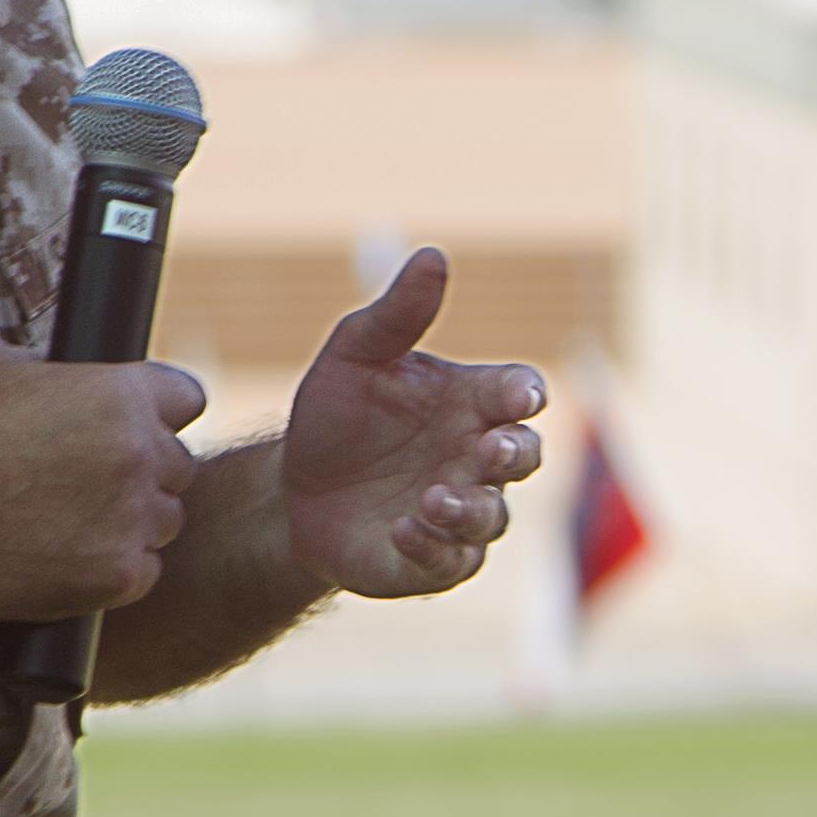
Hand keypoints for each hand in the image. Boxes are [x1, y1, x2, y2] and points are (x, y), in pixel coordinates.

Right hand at [0, 348, 210, 620]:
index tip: (139, 429)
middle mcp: (141, 454)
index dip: (161, 414)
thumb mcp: (0, 367)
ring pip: (164, 521)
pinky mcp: (118, 576)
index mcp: (123, 394)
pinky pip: (142, 572)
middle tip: (92, 486)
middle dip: (143, 474)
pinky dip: (114, 570)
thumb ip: (55, 372)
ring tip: (72, 526)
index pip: (187, 399)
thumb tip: (66, 376)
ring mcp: (133, 518)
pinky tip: (70, 561)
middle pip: (179, 466)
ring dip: (131, 523)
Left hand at [274, 251, 546, 599]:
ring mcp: (461, 514)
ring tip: (433, 499)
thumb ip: (398, 314)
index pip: (518, 393)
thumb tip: (433, 254)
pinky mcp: (433, 562)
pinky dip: (434, 548)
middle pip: (525, 456)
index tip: (516, 396)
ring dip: (471, 509)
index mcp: (471, 403)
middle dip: (515, 454)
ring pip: (493, 517)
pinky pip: (453, 563)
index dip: (523, 395)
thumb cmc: (337, 416)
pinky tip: (404, 529)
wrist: (291, 490)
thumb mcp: (355, 355)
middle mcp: (477, 459)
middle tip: (489, 450)